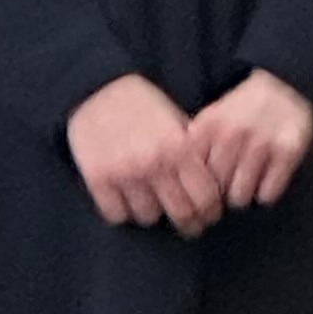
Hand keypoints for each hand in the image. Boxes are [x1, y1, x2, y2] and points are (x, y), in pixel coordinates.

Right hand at [67, 73, 222, 234]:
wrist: (98, 89)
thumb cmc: (144, 104)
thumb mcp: (177, 120)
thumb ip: (194, 151)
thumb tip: (214, 186)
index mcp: (180, 147)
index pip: (206, 197)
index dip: (211, 211)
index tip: (210, 214)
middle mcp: (154, 163)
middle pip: (181, 214)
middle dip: (190, 223)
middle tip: (191, 224)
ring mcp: (125, 173)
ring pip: (148, 217)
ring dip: (154, 213)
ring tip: (155, 202)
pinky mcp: (98, 178)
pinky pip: (117, 215)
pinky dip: (124, 211)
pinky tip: (128, 199)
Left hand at [189, 69, 312, 209]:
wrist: (285, 82)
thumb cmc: (243, 109)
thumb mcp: (211, 118)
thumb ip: (194, 146)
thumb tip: (182, 182)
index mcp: (209, 125)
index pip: (191, 173)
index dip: (195, 183)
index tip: (201, 184)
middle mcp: (233, 133)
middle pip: (213, 188)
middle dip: (218, 192)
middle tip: (225, 187)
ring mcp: (261, 142)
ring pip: (239, 195)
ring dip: (241, 195)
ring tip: (245, 185)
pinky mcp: (288, 151)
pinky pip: (268, 193)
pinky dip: (266, 193)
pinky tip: (265, 180)